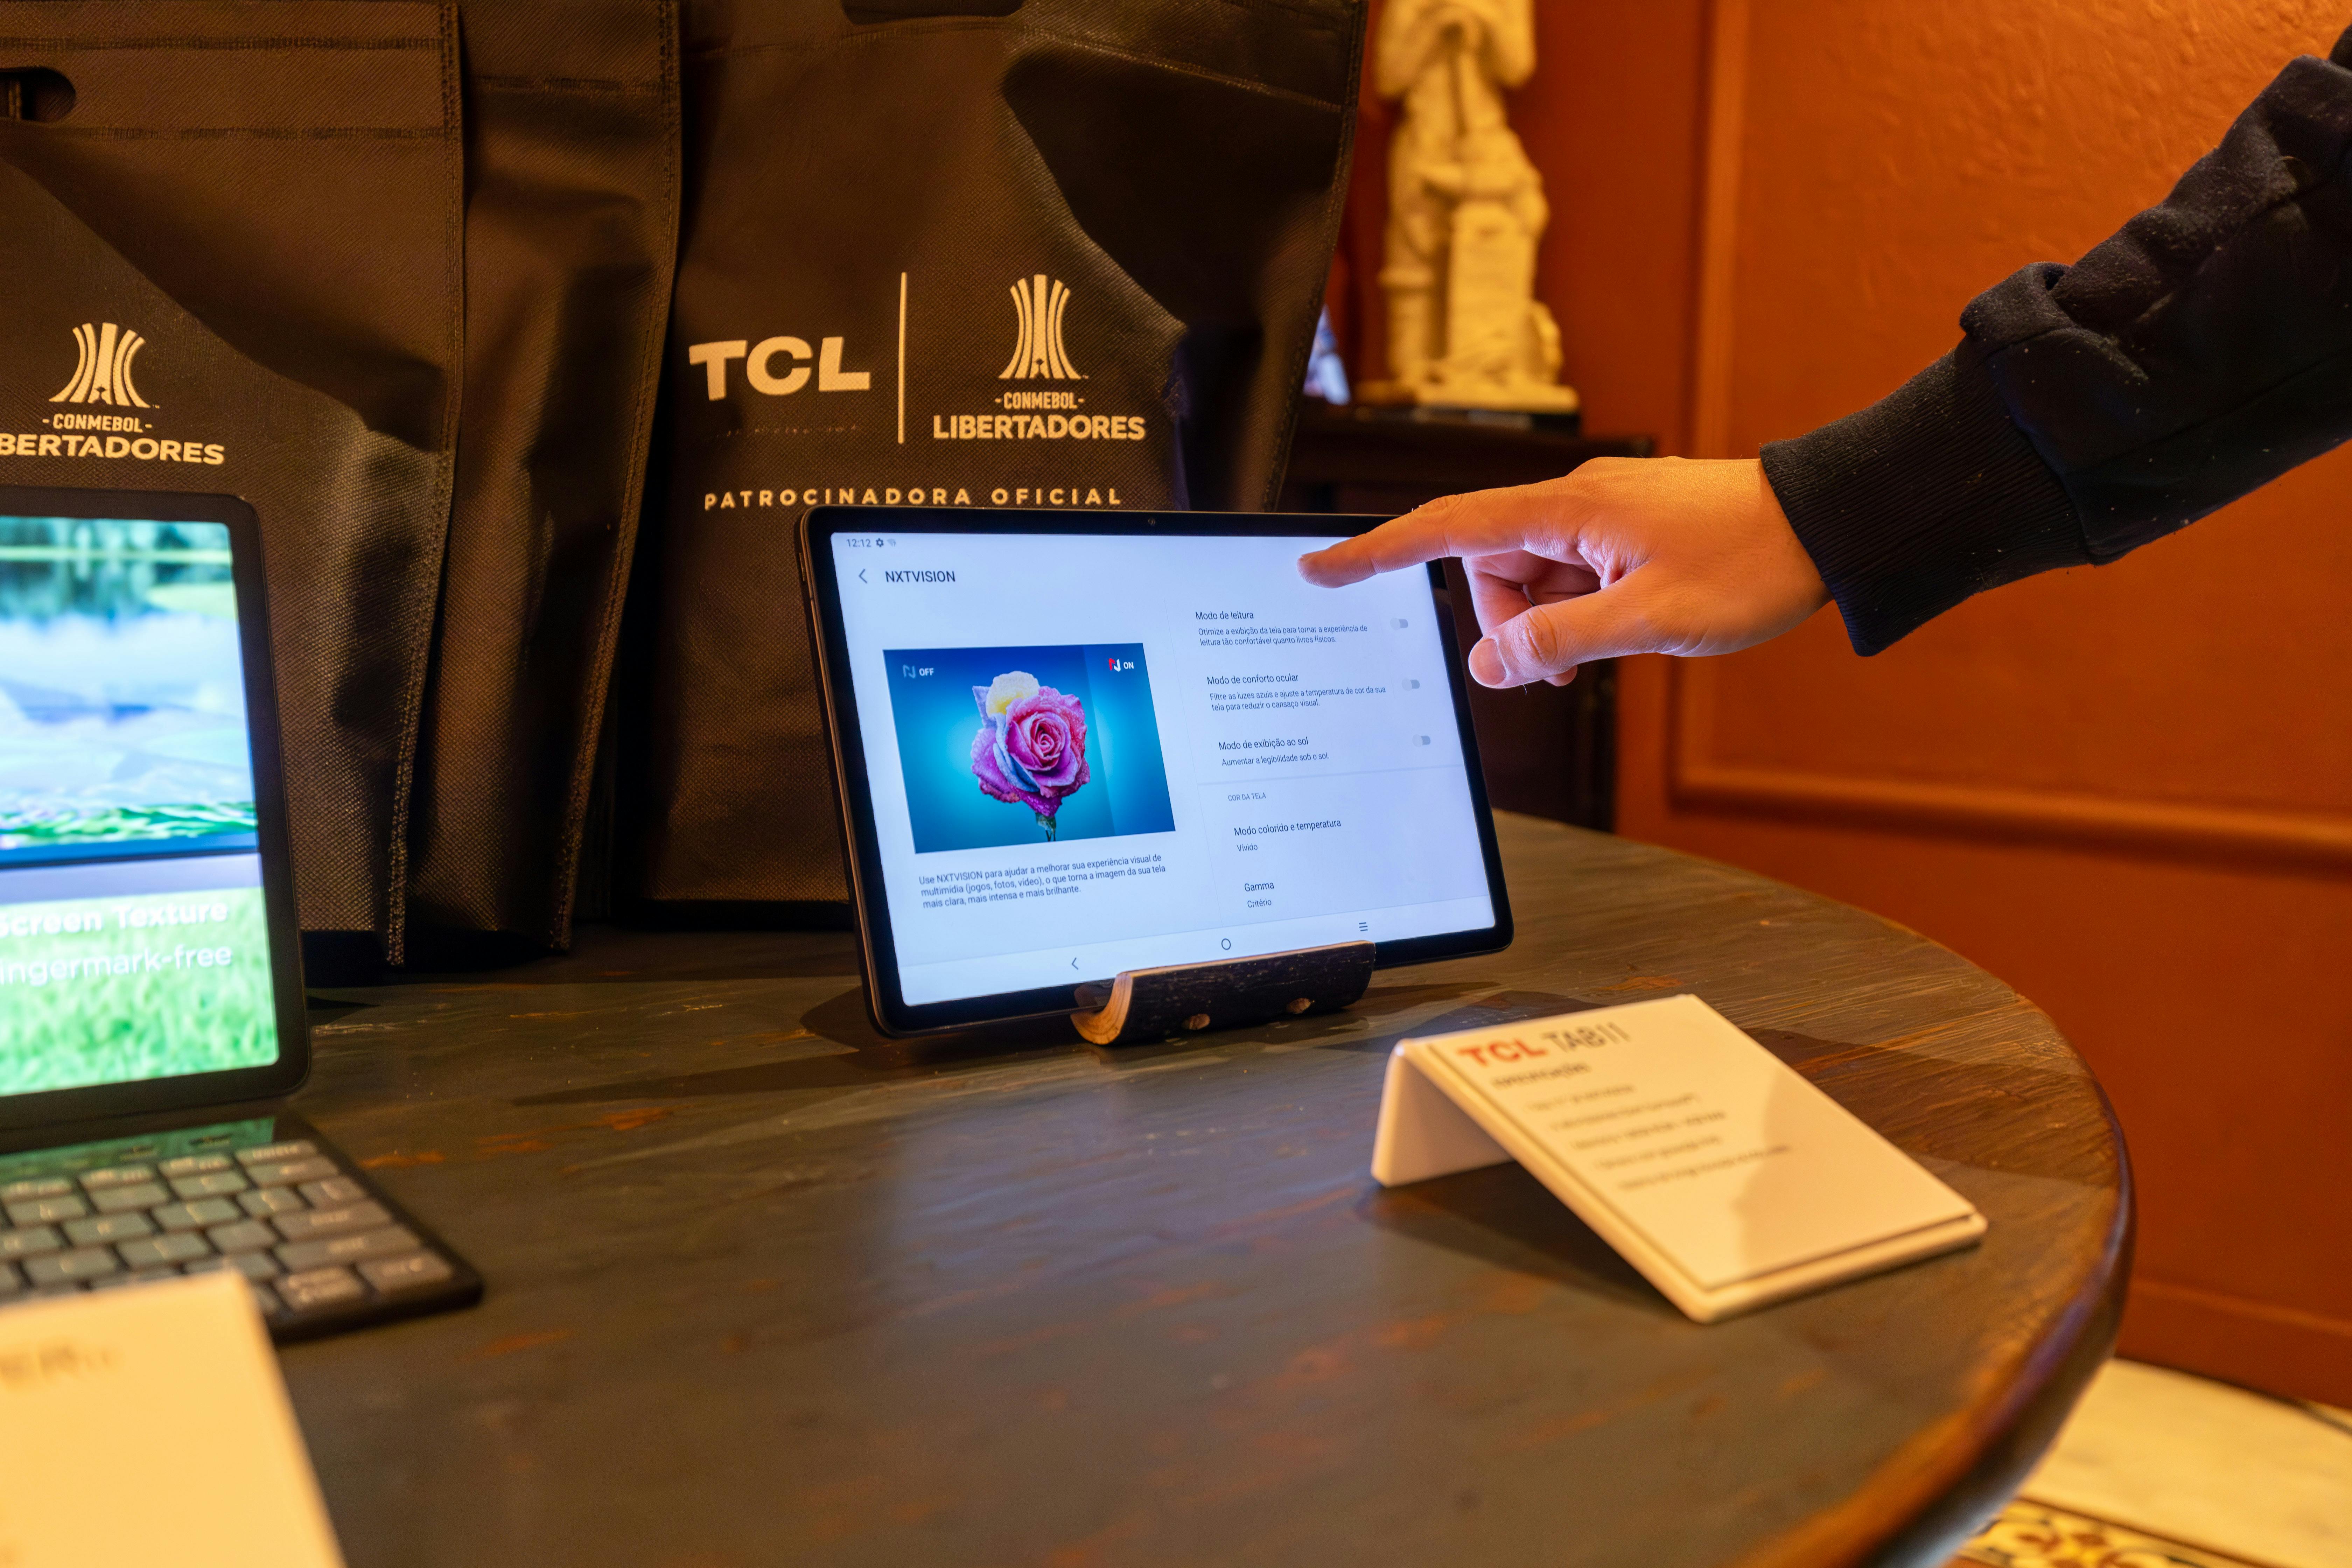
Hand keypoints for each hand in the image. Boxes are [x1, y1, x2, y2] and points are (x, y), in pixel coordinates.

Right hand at [1296, 457, 1829, 686]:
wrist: (1828, 525)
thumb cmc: (1750, 566)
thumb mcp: (1650, 622)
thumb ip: (1561, 642)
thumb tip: (1491, 664)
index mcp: (1568, 511)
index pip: (1448, 529)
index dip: (1379, 552)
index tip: (1322, 569)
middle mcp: (1575, 502)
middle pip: (1492, 567)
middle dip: (1511, 623)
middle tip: (1561, 667)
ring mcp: (1601, 515)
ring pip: (1534, 577)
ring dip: (1551, 623)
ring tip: (1610, 645)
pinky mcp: (1626, 530)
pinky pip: (1573, 575)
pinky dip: (1580, 610)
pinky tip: (1623, 626)